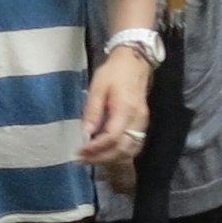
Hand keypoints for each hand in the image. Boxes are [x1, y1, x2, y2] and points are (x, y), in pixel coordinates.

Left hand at [80, 46, 151, 167]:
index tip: (79, 152)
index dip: (96, 148)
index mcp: (125, 109)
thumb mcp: (97, 88)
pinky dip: (120, 153)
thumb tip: (85, 133)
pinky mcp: (142, 124)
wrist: (135, 62)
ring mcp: (142, 122)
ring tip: (92, 159)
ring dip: (111, 158)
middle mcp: (137, 119)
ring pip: (131, 150)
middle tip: (82, 160)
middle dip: (102, 158)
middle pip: (123, 148)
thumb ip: (92, 111)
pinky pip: (134, 145)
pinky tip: (107, 153)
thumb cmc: (114, 73)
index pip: (113, 137)